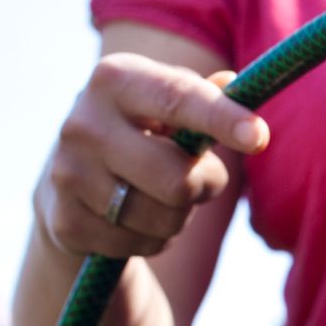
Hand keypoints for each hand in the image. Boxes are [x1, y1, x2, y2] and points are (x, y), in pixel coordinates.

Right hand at [36, 53, 267, 259]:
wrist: (71, 180)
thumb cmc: (144, 133)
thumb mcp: (171, 106)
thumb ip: (205, 97)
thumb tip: (232, 83)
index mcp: (115, 80)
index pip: (178, 98)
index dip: (221, 119)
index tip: (259, 137)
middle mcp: (83, 123)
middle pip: (179, 179)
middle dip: (205, 186)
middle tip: (198, 178)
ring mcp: (68, 174)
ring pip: (166, 218)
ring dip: (180, 216)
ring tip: (159, 195)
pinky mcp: (66, 222)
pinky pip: (143, 245)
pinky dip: (154, 238)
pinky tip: (134, 218)